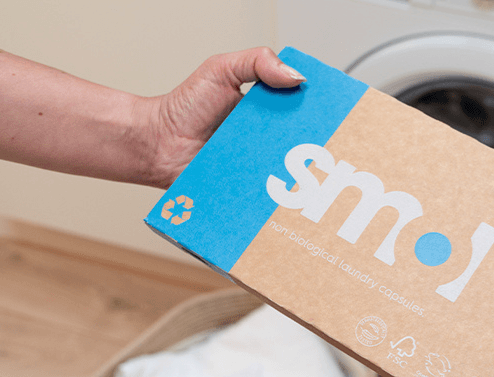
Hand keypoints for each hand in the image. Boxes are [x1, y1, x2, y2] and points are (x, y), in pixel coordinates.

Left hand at [0, 46, 302, 185]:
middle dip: (320, 150)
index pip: (305, 110)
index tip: (337, 116)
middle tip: (331, 151)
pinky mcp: (249, 189)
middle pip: (305, 145)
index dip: (322, 113)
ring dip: (304, 177)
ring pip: (292, 174)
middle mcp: (268, 138)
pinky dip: (279, 197)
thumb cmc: (184, 108)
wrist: (157, 145)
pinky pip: (270, 195)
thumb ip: (256, 62)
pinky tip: (288, 196)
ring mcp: (260, 165)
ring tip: (315, 179)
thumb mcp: (220, 70)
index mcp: (269, 110)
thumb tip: (296, 75)